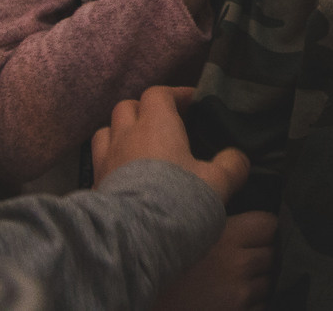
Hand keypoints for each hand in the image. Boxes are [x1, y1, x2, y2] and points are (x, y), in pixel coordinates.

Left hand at [91, 85, 247, 203]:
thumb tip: (238, 157)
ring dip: (121, 134)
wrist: (133, 239)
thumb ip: (232, 165)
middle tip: (163, 125)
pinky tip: (124, 177)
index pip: (159, 93)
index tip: (192, 103)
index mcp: (156, 124)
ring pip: (106, 132)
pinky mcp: (94, 187)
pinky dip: (110, 163)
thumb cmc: (177, 201)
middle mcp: (126, 135)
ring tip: (138, 147)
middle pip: (127, 107)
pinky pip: (98, 164)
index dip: (175, 94)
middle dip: (144, 110)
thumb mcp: (218, 183)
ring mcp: (105, 161)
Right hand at [153, 210, 276, 310]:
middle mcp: (238, 265)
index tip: (253, 231)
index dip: (262, 227)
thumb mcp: (180, 231)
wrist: (133, 296)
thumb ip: (207, 216)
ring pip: (268, 282)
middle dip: (260, 254)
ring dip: (256, 281)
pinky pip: (260, 306)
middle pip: (272, 253)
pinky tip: (230, 300)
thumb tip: (226, 203)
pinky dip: (251, 303)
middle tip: (241, 257)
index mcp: (225, 235)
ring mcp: (239, 295)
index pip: (269, 224)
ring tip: (233, 280)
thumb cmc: (152, 266)